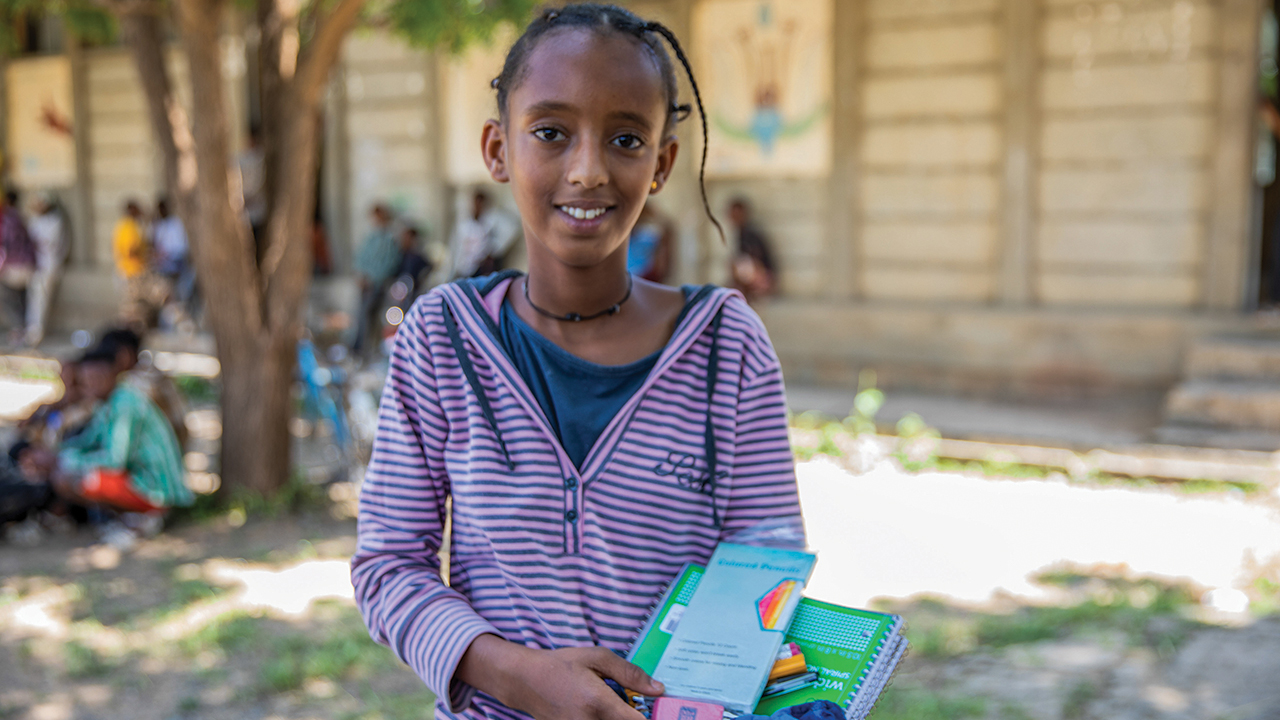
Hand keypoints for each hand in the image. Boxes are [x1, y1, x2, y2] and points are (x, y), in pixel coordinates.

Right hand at [458, 635, 662, 719]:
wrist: (525, 681)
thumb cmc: (562, 665)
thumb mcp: (596, 658)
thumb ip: (630, 673)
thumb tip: (658, 688)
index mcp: (598, 702)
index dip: (653, 718)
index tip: (665, 711)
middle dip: (636, 715)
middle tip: (640, 703)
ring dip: (621, 716)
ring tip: (619, 703)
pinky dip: (608, 719)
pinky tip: (605, 708)